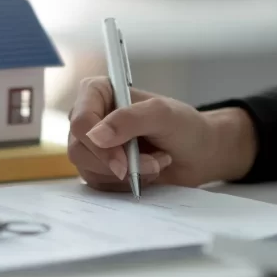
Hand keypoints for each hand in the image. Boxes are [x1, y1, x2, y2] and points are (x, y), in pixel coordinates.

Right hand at [67, 77, 256, 191]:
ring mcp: (91, 144)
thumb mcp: (163, 115)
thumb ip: (130, 119)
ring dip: (127, 174)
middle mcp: (88, 117)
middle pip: (79, 149)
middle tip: (152, 163)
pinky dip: (126, 184)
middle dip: (118, 163)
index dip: (98, 146)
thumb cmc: (183, 126)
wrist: (197, 153)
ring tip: (155, 162)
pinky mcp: (97, 167)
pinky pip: (99, 184)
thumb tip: (96, 136)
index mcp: (97, 92)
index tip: (123, 163)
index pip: (80, 121)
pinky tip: (146, 172)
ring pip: (88, 169)